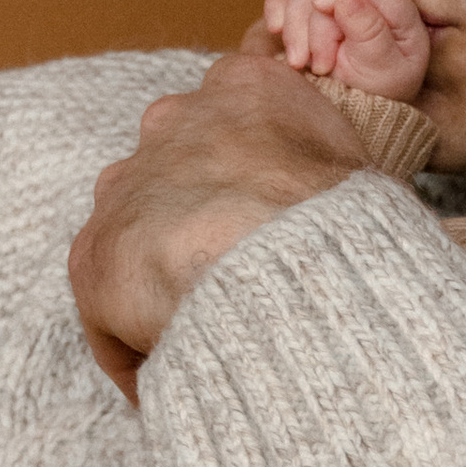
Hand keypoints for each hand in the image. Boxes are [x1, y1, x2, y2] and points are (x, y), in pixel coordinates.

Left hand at [69, 26, 371, 402]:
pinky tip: (182, 377)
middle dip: (202, 222)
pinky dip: (144, 349)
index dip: (256, 175)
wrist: (290, 270)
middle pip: (181, 170)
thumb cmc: (348, 229)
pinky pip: (115, 313)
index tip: (275, 220)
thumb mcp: (371, 175)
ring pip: (140, 237)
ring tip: (212, 336)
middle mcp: (174, 120)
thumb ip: (338, 172)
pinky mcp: (95, 256)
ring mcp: (125, 185)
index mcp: (249, 88)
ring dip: (166, 281)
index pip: (239, 116)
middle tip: (245, 281)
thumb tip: (354, 210)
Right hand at [263, 0, 430, 104]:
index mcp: (392, 6)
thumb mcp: (383, 68)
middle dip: (314, 28)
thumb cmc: (378, 90)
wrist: (356, 111)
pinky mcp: (307, 8)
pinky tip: (276, 29)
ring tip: (300, 63)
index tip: (321, 15)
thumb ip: (370, 31)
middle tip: (321, 67)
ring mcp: (333, 0)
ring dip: (294, 27)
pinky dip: (275, 8)